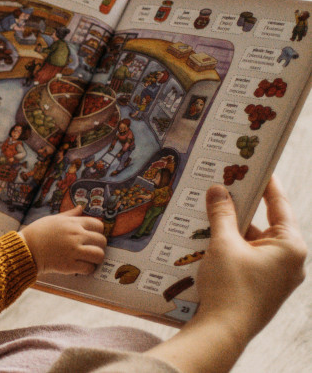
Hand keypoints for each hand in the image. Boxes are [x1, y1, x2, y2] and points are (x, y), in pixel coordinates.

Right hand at [19, 205, 105, 274]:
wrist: (26, 248)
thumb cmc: (38, 232)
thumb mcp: (54, 218)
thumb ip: (70, 214)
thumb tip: (81, 207)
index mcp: (72, 223)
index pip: (98, 225)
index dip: (98, 231)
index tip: (92, 236)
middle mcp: (75, 236)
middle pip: (101, 241)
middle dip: (99, 245)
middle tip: (91, 248)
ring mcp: (73, 251)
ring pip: (99, 255)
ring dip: (96, 258)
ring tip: (88, 258)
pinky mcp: (70, 265)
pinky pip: (89, 268)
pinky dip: (87, 269)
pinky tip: (81, 266)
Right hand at [192, 176, 306, 340]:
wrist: (223, 332)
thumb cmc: (230, 287)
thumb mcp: (223, 243)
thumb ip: (222, 214)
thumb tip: (219, 190)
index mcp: (290, 246)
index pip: (279, 205)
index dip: (266, 184)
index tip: (256, 166)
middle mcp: (291, 262)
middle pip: (265, 224)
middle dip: (241, 210)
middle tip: (222, 190)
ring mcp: (278, 278)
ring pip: (254, 243)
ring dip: (232, 232)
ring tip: (208, 217)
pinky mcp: (264, 289)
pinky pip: (249, 260)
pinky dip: (232, 249)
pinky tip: (210, 243)